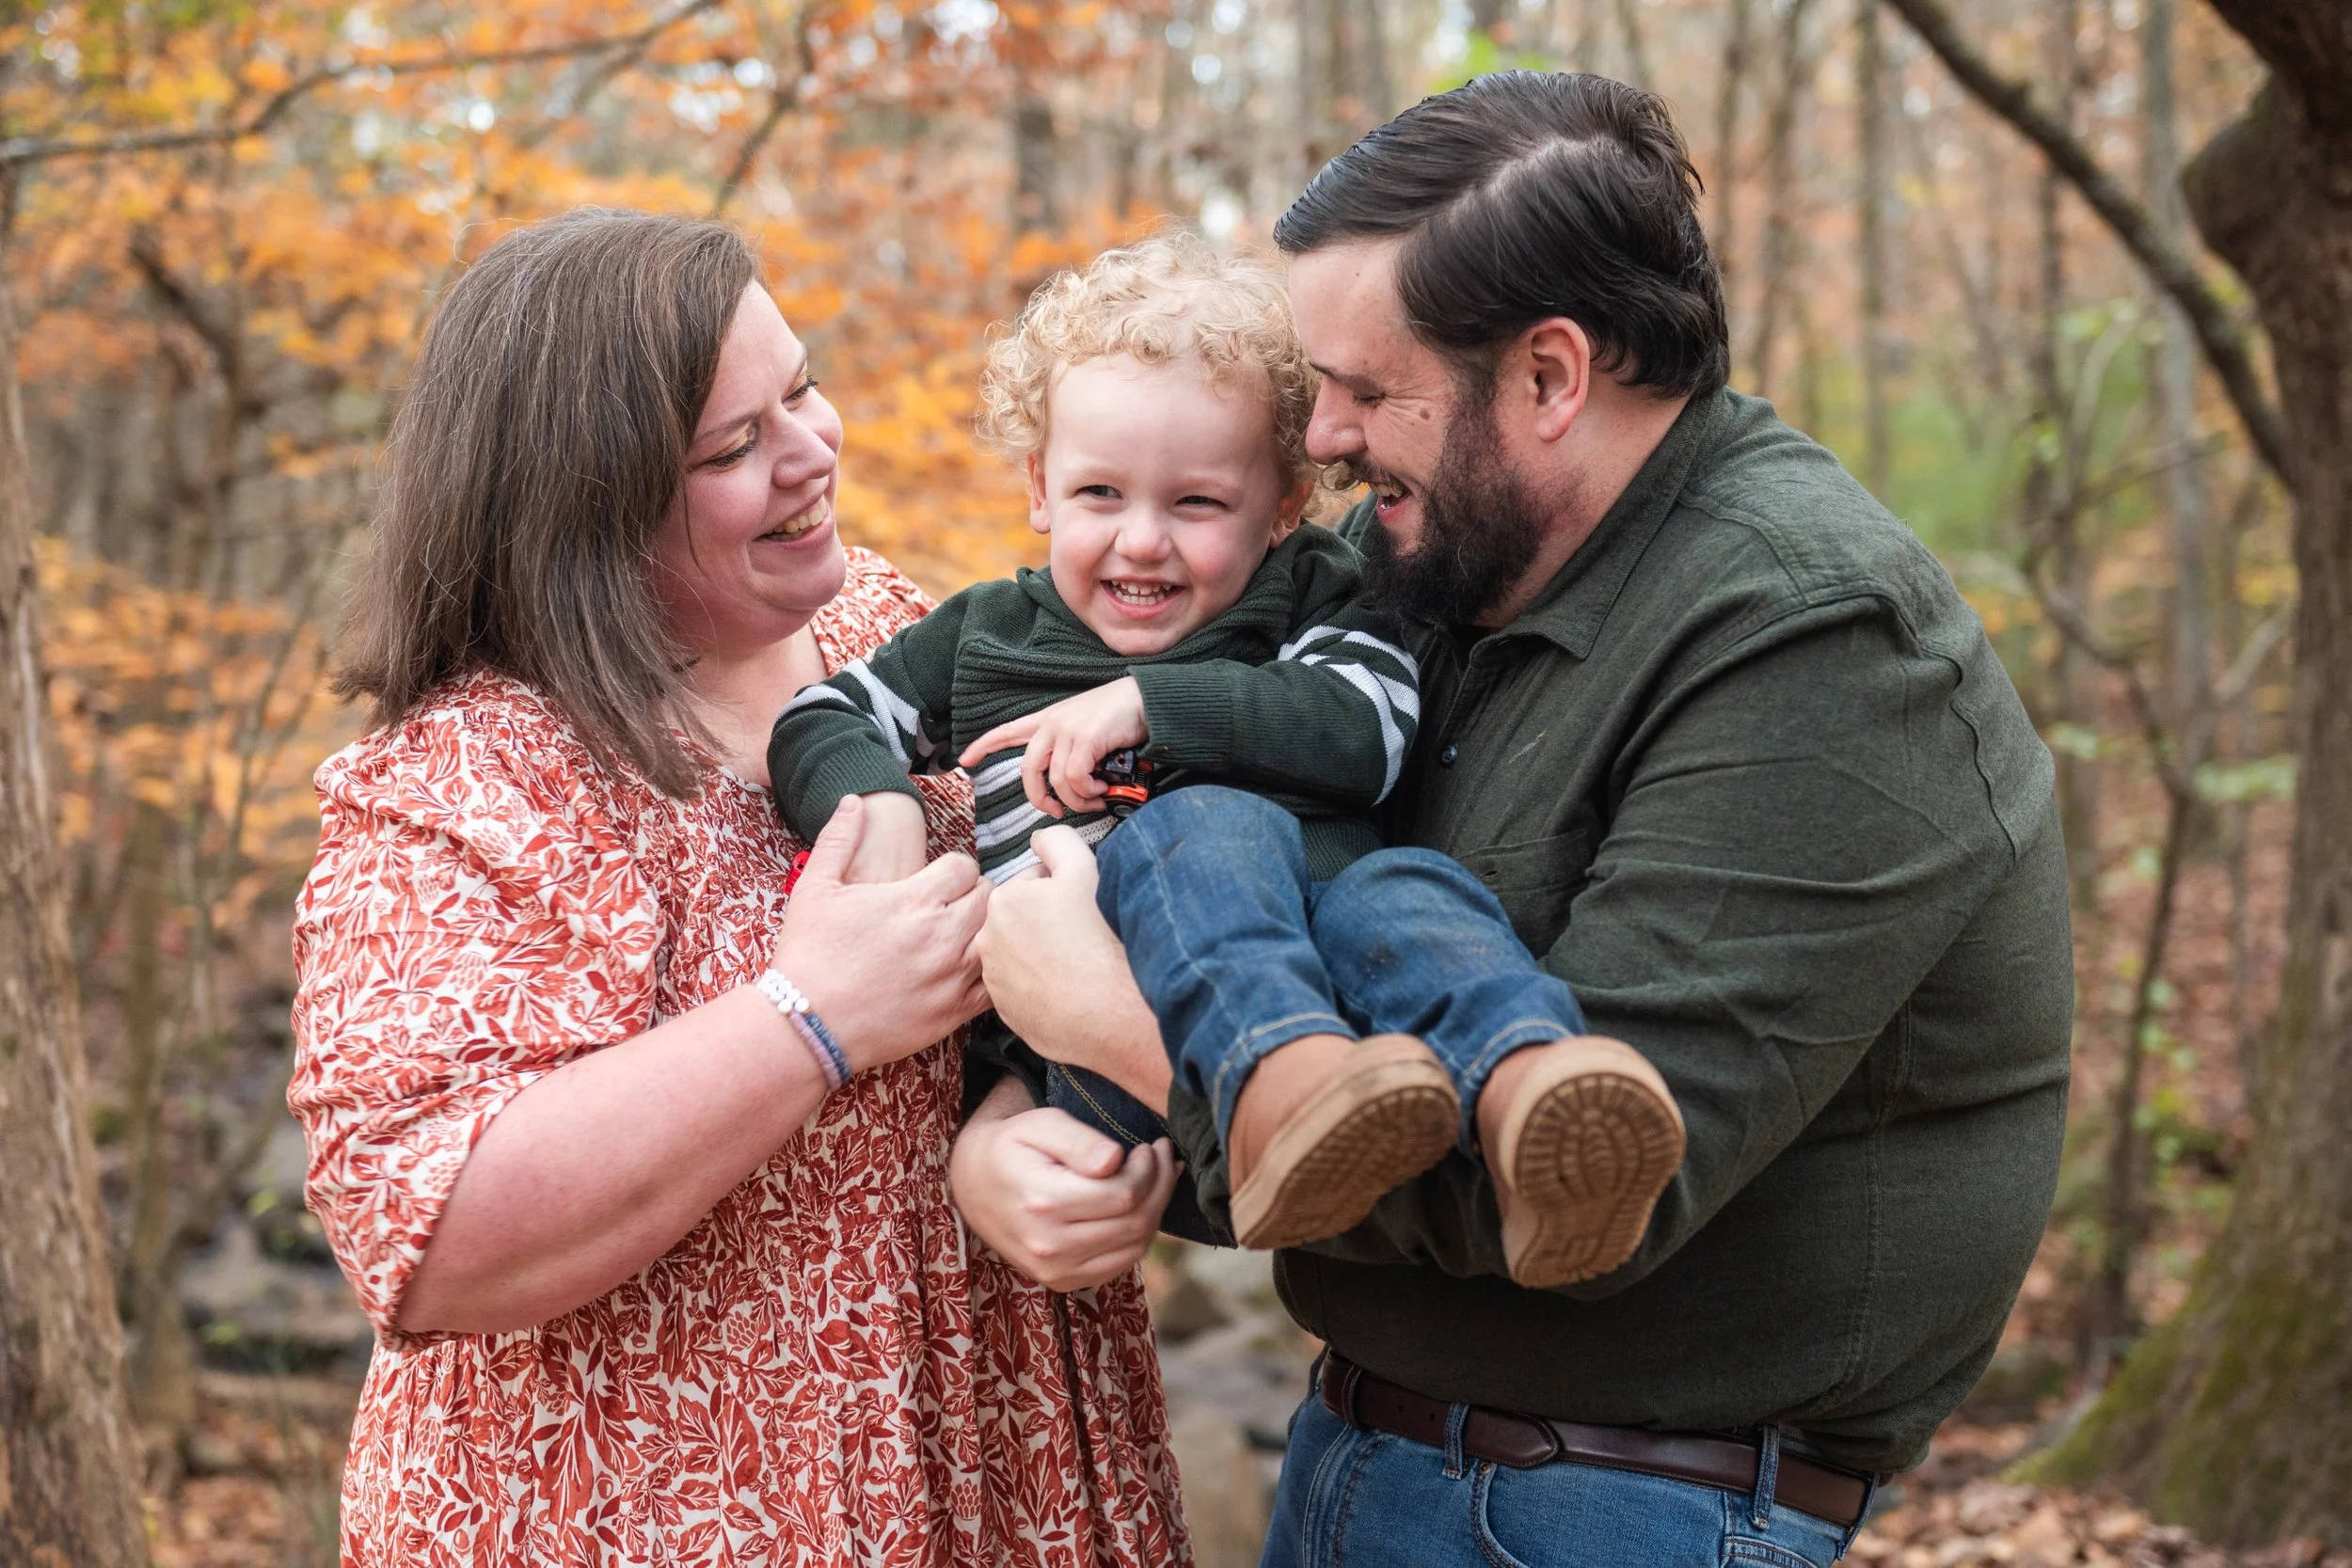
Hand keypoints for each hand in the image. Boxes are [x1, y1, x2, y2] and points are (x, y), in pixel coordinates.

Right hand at [771, 795, 989, 1073]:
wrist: (807, 1025)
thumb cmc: (808, 955)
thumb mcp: (814, 888)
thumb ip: (839, 839)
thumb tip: (852, 801)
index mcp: (914, 899)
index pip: (964, 866)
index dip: (953, 869)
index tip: (940, 880)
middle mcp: (942, 934)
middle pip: (989, 897)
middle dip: (975, 895)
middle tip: (955, 905)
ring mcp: (952, 975)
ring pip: (999, 938)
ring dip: (987, 932)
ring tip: (967, 936)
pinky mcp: (955, 1012)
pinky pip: (996, 985)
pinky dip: (991, 973)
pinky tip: (971, 971)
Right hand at [950, 1078, 1178, 1290]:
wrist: (972, 1185)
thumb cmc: (1011, 1146)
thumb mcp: (1039, 1125)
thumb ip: (1079, 1140)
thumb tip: (1115, 1160)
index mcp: (1044, 1201)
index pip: (1124, 1194)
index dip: (1148, 1170)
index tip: (1150, 1146)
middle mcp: (1049, 1245)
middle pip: (1134, 1223)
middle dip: (1159, 1186)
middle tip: (1162, 1157)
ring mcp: (1055, 1270)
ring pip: (1134, 1247)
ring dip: (1155, 1211)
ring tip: (1156, 1178)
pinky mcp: (1062, 1281)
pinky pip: (1120, 1264)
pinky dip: (1138, 1236)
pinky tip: (1140, 1206)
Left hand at [959, 676, 1146, 819]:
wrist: (1149, 699)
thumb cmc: (1123, 717)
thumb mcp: (1088, 728)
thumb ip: (1072, 748)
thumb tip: (1070, 784)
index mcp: (1050, 719)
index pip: (1008, 730)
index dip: (985, 745)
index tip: (965, 760)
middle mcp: (1053, 723)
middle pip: (1028, 770)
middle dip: (1038, 798)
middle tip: (1054, 813)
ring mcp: (1067, 729)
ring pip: (1057, 781)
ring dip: (1076, 800)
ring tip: (1094, 799)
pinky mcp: (1085, 738)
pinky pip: (1075, 778)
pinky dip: (1088, 791)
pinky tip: (1100, 790)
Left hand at [978, 825, 1170, 1111]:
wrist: (1106, 1012)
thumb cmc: (1096, 940)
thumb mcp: (1083, 870)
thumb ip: (1057, 841)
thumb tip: (1039, 839)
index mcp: (1003, 901)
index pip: (1034, 885)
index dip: (1061, 893)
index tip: (1079, 909)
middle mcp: (988, 940)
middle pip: (1024, 919)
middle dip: (1046, 923)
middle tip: (1079, 936)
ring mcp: (995, 979)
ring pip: (1022, 954)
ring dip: (1042, 954)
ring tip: (1074, 963)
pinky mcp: (1007, 1011)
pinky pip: (1024, 989)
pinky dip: (1040, 986)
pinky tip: (1066, 988)